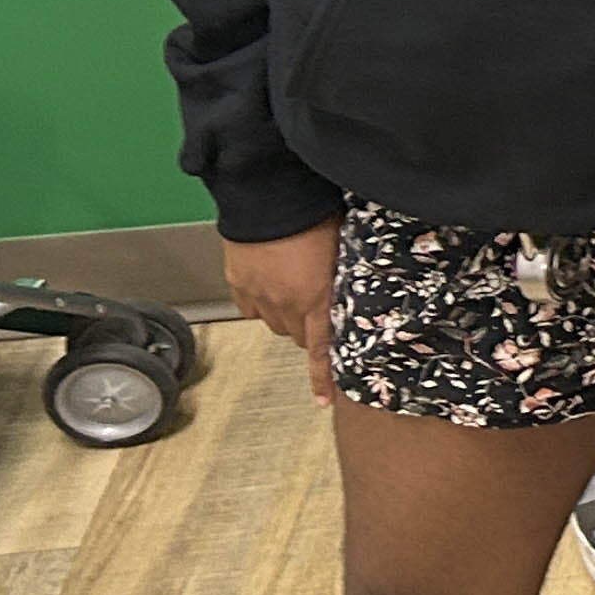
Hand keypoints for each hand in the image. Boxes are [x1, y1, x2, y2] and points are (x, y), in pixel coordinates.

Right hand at [223, 219, 341, 404]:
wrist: (269, 193)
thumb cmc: (316, 212)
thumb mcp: (344, 246)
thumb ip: (346, 276)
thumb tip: (356, 288)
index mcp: (317, 298)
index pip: (320, 349)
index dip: (322, 377)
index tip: (326, 401)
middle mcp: (286, 304)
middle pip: (298, 335)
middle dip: (309, 326)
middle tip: (317, 302)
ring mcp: (259, 296)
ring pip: (275, 323)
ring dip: (286, 313)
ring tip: (295, 286)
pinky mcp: (238, 283)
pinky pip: (251, 307)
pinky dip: (261, 302)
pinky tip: (269, 283)